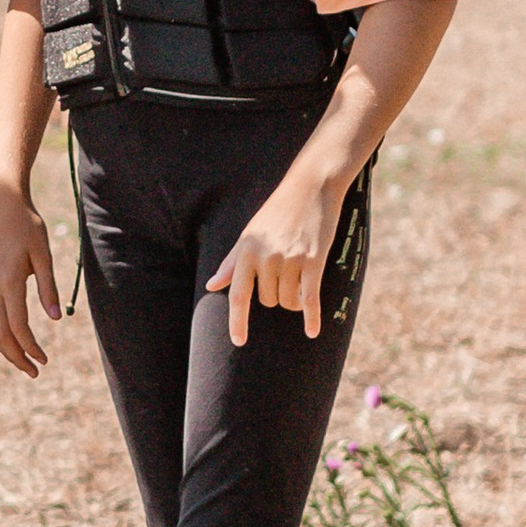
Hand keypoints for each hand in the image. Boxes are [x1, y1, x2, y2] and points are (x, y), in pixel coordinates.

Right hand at [0, 182, 59, 376]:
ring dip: (4, 349)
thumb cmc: (27, 227)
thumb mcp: (44, 255)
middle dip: (17, 356)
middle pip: (1, 334)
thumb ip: (49, 288)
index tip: (44, 360)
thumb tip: (56, 320)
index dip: (31, 347)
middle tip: (35, 372)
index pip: (18, 326)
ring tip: (21, 362)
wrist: (1, 206)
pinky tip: (5, 340)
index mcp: (9, 281)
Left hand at [206, 161, 347, 344]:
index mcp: (247, 251)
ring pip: (289, 302)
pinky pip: (309, 298)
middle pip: (269, 301)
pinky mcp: (314, 260)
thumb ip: (231, 262)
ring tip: (300, 280)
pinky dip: (311, 317)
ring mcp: (290, 259)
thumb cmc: (278, 210)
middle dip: (276, 296)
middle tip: (285, 275)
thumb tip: (211, 285)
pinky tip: (312, 331)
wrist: (312, 185)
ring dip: (295, 301)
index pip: (238, 295)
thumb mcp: (250, 234)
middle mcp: (266, 257)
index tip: (238, 341)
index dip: (237, 321)